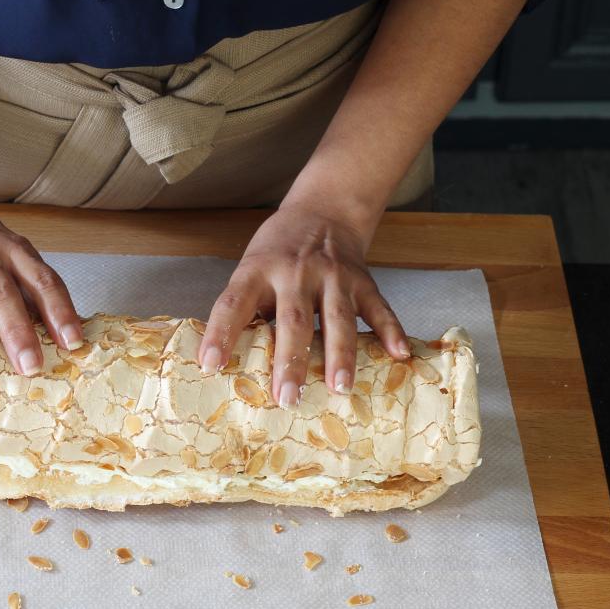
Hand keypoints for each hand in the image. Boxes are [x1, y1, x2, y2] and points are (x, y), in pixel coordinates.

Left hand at [198, 207, 409, 407]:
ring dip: (340, 356)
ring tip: (339, 388)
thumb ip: (246, 307)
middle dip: (290, 360)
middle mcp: (296, 272)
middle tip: (287, 398)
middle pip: (293, 319)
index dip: (220, 333)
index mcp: (258, 269)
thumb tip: (225, 361)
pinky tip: (398, 354)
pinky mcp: (363, 281)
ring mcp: (333, 276)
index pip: (234, 302)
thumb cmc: (278, 250)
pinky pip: (378, 309)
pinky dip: (390, 331)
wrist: (323, 210)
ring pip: (337, 319)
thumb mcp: (252, 267)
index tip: (211, 364)